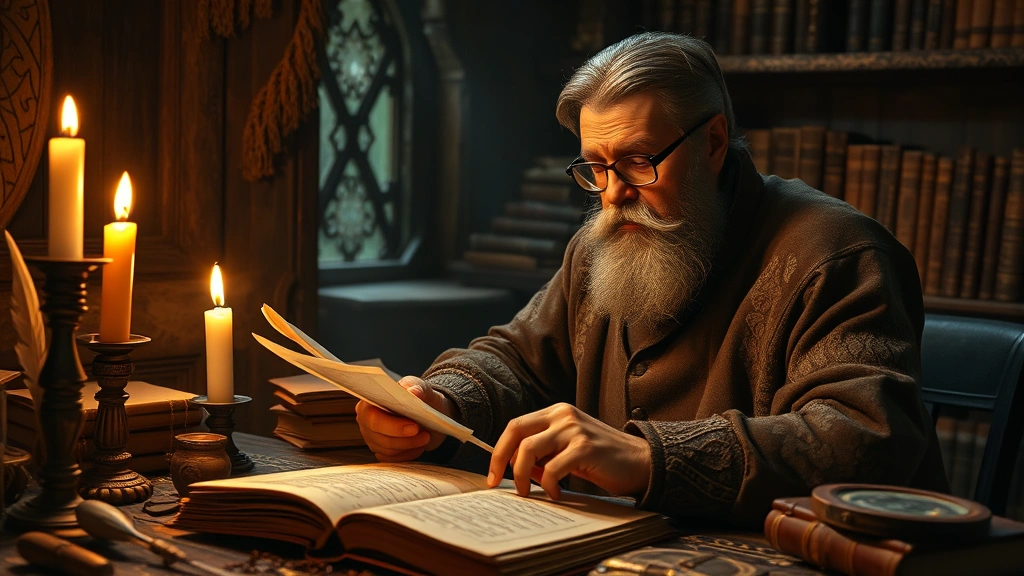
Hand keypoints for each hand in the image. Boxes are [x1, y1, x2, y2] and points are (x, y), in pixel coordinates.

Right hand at [354, 377, 456, 461]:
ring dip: (410, 446)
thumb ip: (418, 388)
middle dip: (404, 439)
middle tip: (425, 434)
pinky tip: (419, 445)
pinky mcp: (382, 451)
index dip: (392, 426)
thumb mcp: (422, 388)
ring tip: (425, 437)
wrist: (430, 412)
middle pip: (379, 438)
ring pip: (387, 451)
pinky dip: (409, 454)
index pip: (373, 418)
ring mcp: (372, 438)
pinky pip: (393, 460)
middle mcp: (366, 421)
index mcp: (370, 402)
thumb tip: (413, 392)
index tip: (414, 427)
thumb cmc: (421, 397)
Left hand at [486, 403, 651, 499]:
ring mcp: (574, 429)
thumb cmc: (603, 460)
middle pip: (515, 431)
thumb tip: (514, 469)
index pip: (516, 426)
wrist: (642, 462)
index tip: (493, 474)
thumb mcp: (569, 451)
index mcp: (557, 413)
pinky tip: (557, 494)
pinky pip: (551, 469)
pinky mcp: (584, 447)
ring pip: (528, 450)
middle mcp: (563, 415)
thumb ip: (544, 454)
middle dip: (500, 459)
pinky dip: (548, 485)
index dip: (499, 450)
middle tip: (499, 483)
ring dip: (521, 476)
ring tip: (529, 492)